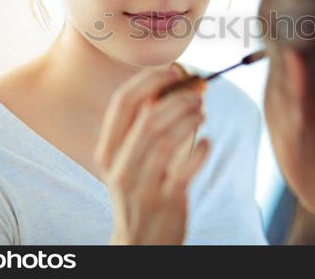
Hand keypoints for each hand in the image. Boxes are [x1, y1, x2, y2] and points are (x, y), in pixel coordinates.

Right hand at [93, 67, 209, 244]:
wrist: (141, 243)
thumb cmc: (140, 191)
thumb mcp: (131, 160)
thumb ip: (147, 126)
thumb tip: (175, 85)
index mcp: (107, 151)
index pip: (122, 104)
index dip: (149, 81)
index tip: (173, 72)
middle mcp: (119, 167)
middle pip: (148, 118)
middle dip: (177, 99)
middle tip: (197, 93)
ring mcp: (141, 186)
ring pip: (167, 141)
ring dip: (189, 119)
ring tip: (202, 111)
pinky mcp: (166, 201)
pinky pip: (185, 169)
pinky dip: (199, 150)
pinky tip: (206, 142)